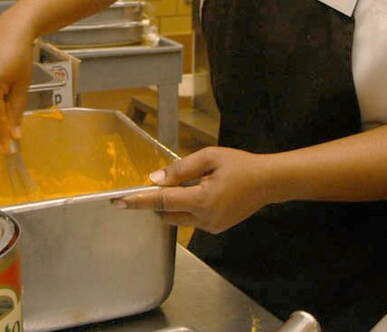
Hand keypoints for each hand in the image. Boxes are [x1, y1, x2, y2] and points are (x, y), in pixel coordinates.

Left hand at [115, 147, 271, 233]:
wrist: (268, 182)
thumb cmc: (240, 165)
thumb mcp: (209, 157)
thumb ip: (180, 168)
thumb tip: (155, 179)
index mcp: (202, 199)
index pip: (161, 201)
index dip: (138, 201)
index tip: (118, 202)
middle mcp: (204, 218)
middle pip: (166, 213)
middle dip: (158, 200)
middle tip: (163, 181)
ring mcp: (211, 227)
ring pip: (178, 218)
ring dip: (173, 204)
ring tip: (191, 183)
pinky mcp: (215, 228)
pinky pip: (191, 220)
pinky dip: (187, 207)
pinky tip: (202, 192)